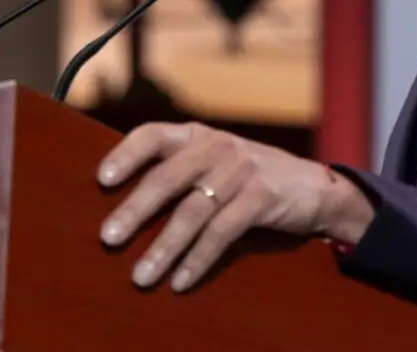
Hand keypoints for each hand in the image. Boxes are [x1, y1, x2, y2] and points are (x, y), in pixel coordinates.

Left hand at [97, 121, 372, 291]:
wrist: (315, 187)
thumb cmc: (250, 177)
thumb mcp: (216, 162)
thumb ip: (180, 169)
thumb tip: (123, 200)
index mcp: (198, 136)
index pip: (153, 135)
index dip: (126, 155)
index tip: (101, 180)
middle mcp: (216, 148)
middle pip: (167, 178)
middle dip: (134, 210)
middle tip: (108, 238)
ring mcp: (240, 171)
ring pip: (192, 212)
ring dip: (164, 248)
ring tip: (141, 275)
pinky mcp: (261, 198)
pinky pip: (222, 233)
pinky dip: (198, 259)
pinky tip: (180, 281)